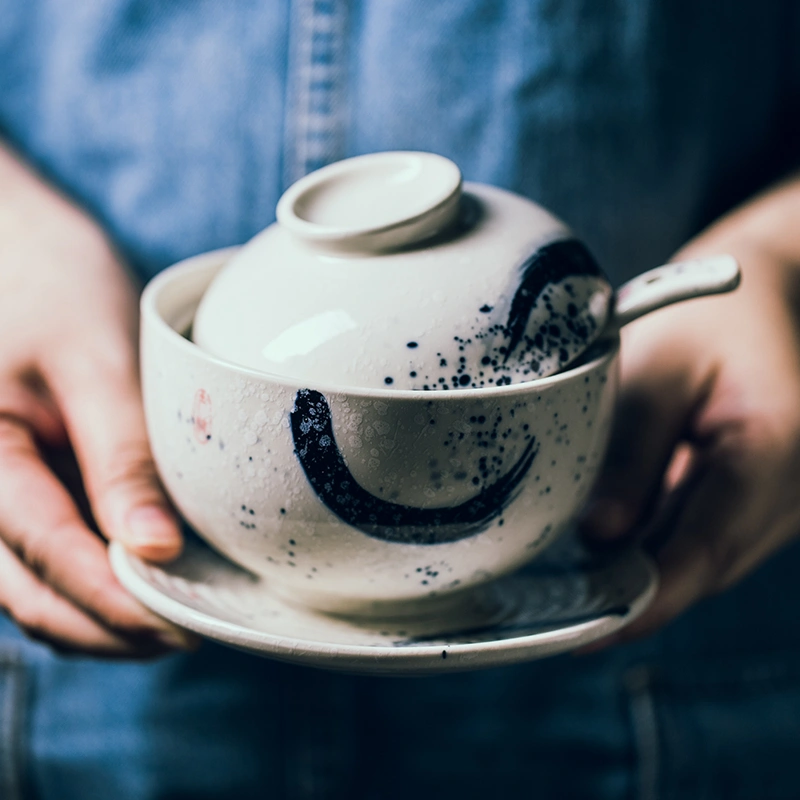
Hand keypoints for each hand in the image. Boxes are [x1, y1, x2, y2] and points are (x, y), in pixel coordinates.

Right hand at [0, 146, 195, 656]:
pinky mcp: (19, 490)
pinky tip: (150, 584)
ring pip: (35, 590)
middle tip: (195, 630)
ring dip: (104, 617)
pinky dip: (95, 586)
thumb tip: (155, 546)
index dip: (116, 595)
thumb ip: (118, 454)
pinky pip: (45, 561)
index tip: (186, 618)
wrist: (24, 249)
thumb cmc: (55, 287)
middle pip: (35, 590)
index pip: (48, 549)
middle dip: (113, 623)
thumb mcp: (94, 361)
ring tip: (181, 620)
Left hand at [581, 182, 799, 646]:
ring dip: (642, 576)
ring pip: (701, 559)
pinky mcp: (754, 500)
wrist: (761, 294)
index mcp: (771, 450)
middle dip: (634, 597)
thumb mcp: (660, 365)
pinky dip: (654, 549)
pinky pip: (700, 537)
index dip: (649, 599)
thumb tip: (601, 535)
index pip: (706, 548)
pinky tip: (605, 549)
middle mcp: (788, 491)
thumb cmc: (707, 315)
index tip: (592, 632)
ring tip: (569, 587)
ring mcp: (777, 501)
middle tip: (555, 616)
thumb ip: (633, 450)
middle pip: (702, 566)